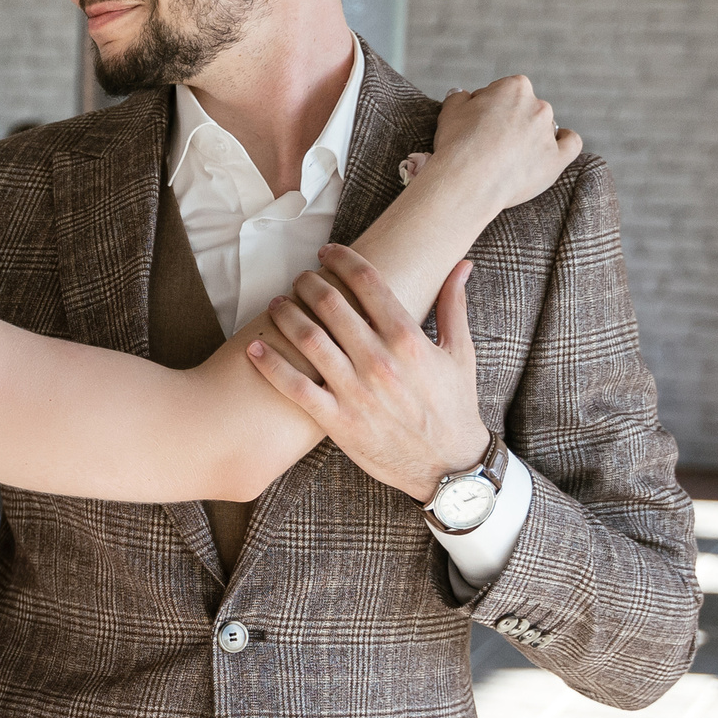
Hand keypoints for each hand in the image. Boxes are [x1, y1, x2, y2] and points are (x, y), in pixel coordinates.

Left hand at [250, 246, 490, 501]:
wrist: (448, 465)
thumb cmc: (454, 407)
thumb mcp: (461, 354)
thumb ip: (455, 305)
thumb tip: (462, 264)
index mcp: (409, 338)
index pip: (368, 282)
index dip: (342, 259)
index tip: (327, 252)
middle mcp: (379, 360)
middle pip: (331, 305)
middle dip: (309, 283)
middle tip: (301, 278)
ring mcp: (355, 391)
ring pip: (308, 339)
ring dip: (286, 314)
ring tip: (277, 304)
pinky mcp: (337, 420)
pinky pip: (295, 387)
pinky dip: (271, 365)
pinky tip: (254, 348)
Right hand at [423, 76, 581, 210]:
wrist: (469, 181)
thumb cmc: (457, 144)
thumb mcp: (449, 112)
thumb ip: (459, 98)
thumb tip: (462, 94)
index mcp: (515, 87)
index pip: (502, 91)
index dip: (487, 107)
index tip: (476, 123)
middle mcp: (538, 105)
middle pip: (525, 108)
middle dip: (510, 120)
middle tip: (489, 142)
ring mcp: (549, 132)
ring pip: (544, 126)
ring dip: (531, 134)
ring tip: (509, 155)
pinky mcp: (557, 158)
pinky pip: (570, 144)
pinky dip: (563, 142)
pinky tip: (555, 146)